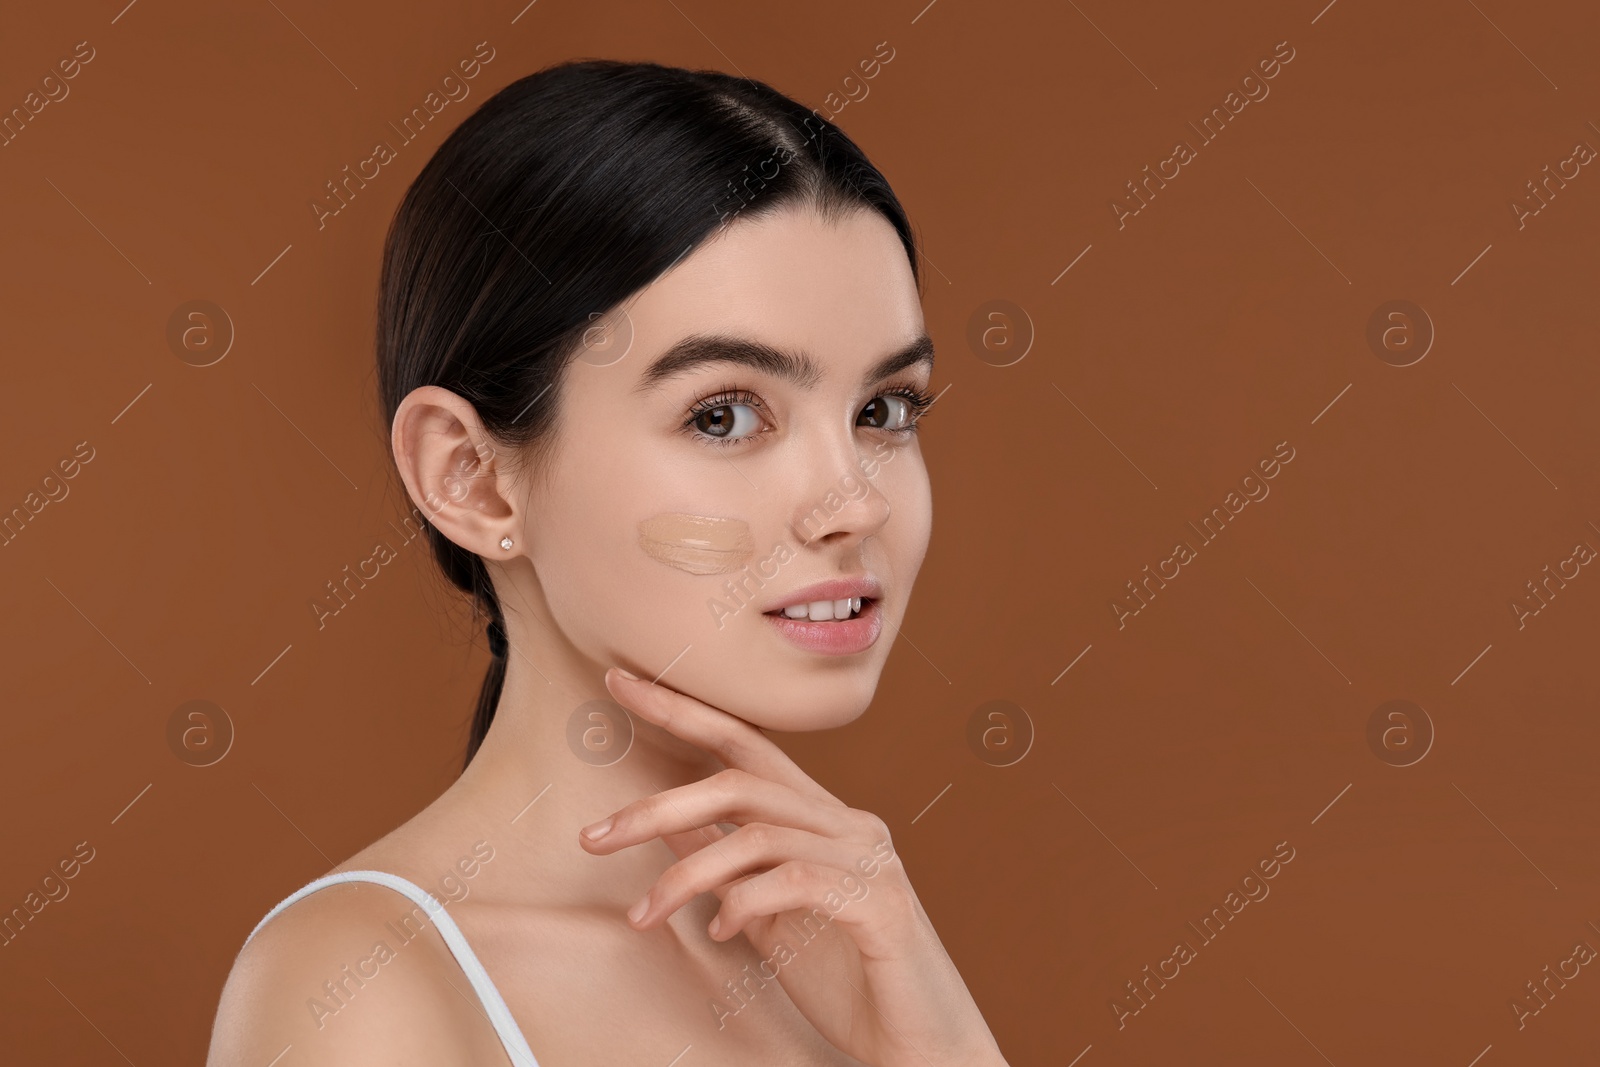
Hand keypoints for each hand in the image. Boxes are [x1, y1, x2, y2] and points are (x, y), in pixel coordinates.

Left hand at [577, 668, 1007, 1066]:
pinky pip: (796, 881)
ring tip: (645, 916)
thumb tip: (671, 823)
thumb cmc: (848, 979)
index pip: (745, 744)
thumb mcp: (769, 913)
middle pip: (739, 781)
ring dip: (686, 874)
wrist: (922, 1043)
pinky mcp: (880, 903)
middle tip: (593, 839)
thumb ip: (730, 864)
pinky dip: (745, 901)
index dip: (681, 710)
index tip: (620, 682)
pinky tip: (721, 930)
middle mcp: (848, 824)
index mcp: (821, 818)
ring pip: (757, 834)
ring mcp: (869, 859)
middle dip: (658, 806)